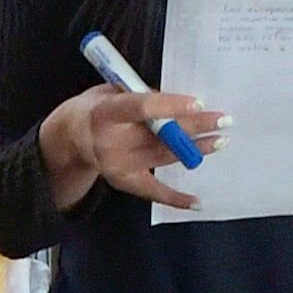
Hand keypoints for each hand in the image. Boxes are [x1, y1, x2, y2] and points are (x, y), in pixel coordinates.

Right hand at [41, 83, 221, 212]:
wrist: (69, 139)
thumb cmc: (97, 108)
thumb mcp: (110, 91)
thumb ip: (139, 94)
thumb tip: (176, 102)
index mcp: (106, 112)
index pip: (142, 108)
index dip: (170, 106)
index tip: (198, 103)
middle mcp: (111, 141)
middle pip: (160, 134)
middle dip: (194, 126)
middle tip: (222, 119)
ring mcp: (118, 165)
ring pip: (164, 156)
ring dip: (195, 149)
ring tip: (220, 141)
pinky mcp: (124, 182)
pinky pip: (153, 191)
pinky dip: (176, 198)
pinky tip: (198, 202)